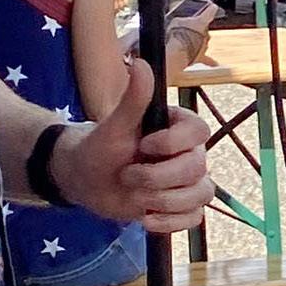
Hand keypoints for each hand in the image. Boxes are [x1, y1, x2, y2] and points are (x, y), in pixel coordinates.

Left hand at [55, 58, 213, 232]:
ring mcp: (186, 181)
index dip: (174, 143)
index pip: (199, 131)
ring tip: (135, 198)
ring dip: (164, 201)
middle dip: (158, 178)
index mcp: (176, 127)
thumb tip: (141, 63)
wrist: (85, 181)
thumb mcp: (113, 125)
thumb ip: (133, 98)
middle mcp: (187, 153)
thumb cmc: (99, 148)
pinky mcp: (180, 206)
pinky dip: (171, 222)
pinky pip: (194, 217)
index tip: (144, 146)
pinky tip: (146, 220)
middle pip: (198, 168)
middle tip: (127, 176)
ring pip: (200, 194)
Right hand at [163, 0, 216, 83]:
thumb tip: (181, 24)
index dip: (210, 8)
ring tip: (185, 43)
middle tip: (186, 30)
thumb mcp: (176, 21)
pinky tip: (215, 64)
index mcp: (202, 21)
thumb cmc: (176, 35)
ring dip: (197, 41)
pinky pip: (207, 59)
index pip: (211, 10)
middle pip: (205, 29)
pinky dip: (211, 61)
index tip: (212, 7)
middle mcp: (207, 33)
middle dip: (196, 29)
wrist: (176, 53)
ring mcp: (205, 45)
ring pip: (203, 41)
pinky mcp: (201, 57)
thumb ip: (182, 21)